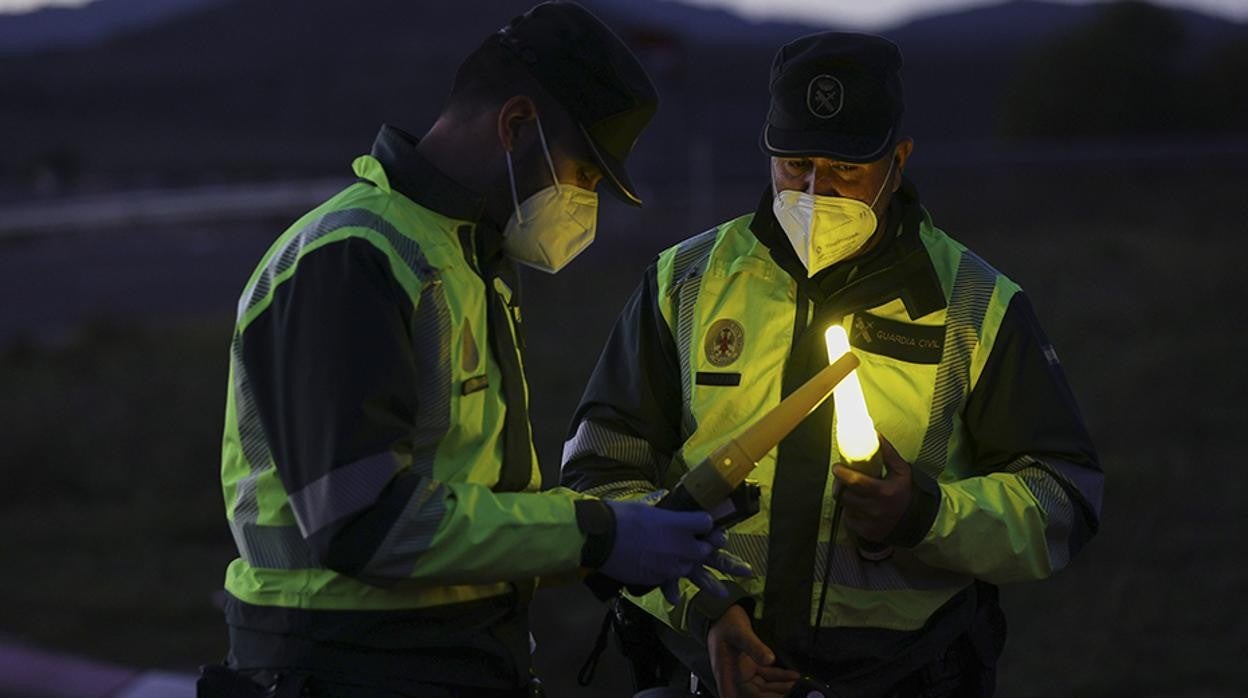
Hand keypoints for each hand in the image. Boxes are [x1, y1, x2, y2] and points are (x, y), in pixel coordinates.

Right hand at [602, 502, 749, 601]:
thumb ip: (658, 506)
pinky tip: (676, 599)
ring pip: (696, 573)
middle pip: (709, 551)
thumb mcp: (643, 506)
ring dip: (710, 583)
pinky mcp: (657, 577)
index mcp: (678, 523)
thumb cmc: (620, 516)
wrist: (600, 538)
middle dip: (723, 557)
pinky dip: (672, 592)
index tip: (712, 528)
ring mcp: (670, 564)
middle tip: (744, 569)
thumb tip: (661, 496)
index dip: (710, 525)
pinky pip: (670, 585)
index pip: (706, 523)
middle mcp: (680, 545)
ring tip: (724, 593)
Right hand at [708, 605, 800, 697]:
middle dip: (777, 694)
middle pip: (759, 695)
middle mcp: (735, 678)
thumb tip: (770, 659)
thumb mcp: (740, 633)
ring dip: (782, 687)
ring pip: (766, 687)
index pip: (746, 696)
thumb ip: (754, 647)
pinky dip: (781, 678)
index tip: (780, 696)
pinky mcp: (752, 667)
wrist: (722, 613)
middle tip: (796, 691)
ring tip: (798, 685)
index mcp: (727, 675)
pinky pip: (768, 677)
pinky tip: (794, 676)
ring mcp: (744, 673)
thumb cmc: (725, 622)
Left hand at [832, 435, 912, 542]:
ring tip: (853, 491)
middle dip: (840, 484)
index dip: (841, 473)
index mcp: (884, 492)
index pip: (854, 482)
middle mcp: (875, 510)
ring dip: (845, 497)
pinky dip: (850, 511)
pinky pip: (848, 519)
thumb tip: (874, 433)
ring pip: (844, 506)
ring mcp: (869, 523)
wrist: (919, 521)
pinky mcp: (865, 533)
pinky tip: (859, 506)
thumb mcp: (902, 471)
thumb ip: (888, 453)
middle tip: (842, 478)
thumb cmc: (908, 493)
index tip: (837, 467)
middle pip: (844, 495)